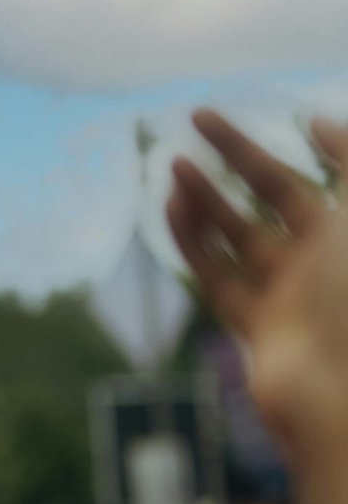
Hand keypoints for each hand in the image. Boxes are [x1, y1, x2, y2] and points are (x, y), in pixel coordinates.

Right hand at [166, 113, 347, 480]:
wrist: (343, 389)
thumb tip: (314, 121)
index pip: (327, 172)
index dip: (311, 139)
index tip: (285, 114)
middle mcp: (324, 258)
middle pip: (274, 193)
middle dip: (237, 155)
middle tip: (198, 115)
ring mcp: (287, 292)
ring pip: (237, 233)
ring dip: (204, 196)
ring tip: (174, 163)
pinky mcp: (254, 324)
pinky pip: (216, 274)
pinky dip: (191, 240)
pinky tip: (171, 207)